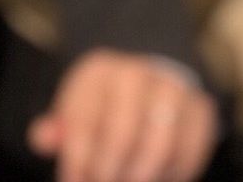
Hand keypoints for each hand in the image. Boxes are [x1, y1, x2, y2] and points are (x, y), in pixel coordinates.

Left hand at [29, 50, 218, 181]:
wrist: (151, 82)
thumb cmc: (105, 106)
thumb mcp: (78, 109)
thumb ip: (58, 128)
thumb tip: (41, 139)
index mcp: (98, 70)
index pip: (84, 117)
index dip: (78, 158)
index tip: (73, 179)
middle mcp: (135, 73)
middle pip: (122, 129)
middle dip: (109, 168)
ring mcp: (171, 88)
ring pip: (160, 141)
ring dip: (142, 172)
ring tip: (128, 181)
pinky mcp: (200, 109)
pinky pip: (189, 150)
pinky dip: (174, 172)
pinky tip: (158, 177)